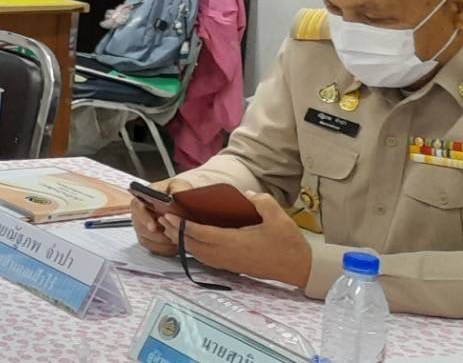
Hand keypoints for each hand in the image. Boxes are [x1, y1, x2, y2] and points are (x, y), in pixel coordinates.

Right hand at [132, 177, 191, 255]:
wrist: (183, 203)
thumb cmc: (179, 193)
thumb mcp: (180, 186)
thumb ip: (177, 189)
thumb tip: (172, 197)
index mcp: (144, 197)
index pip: (136, 206)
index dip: (144, 218)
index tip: (154, 226)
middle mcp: (140, 212)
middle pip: (139, 226)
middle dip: (156, 234)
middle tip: (170, 236)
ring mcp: (142, 226)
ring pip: (146, 239)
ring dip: (162, 242)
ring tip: (176, 238)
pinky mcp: (148, 238)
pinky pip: (152, 247)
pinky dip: (164, 248)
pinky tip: (174, 243)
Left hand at [160, 191, 312, 288]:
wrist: (300, 268)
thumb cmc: (288, 243)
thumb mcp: (278, 217)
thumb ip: (261, 202)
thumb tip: (245, 193)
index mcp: (234, 242)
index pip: (200, 234)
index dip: (183, 225)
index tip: (169, 214)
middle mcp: (226, 255)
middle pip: (193, 245)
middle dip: (176, 232)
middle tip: (163, 219)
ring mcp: (228, 263)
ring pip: (198, 254)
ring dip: (183, 242)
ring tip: (171, 228)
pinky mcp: (232, 267)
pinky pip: (206, 259)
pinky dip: (194, 250)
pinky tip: (190, 241)